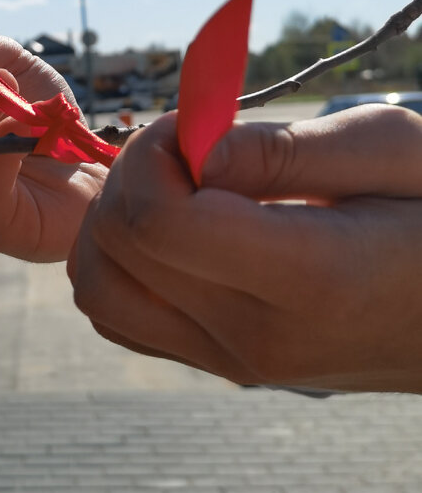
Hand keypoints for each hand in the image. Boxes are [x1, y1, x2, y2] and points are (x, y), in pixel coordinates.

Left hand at [68, 103, 421, 392]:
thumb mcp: (395, 151)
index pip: (155, 220)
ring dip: (113, 222)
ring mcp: (235, 362)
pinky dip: (123, 263)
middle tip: (188, 146)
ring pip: (99, 291)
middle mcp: (256, 335)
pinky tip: (176, 226)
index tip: (193, 125)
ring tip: (178, 185)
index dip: (151, 153)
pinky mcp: (226, 366)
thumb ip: (286, 150)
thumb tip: (193, 152)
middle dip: (129, 176)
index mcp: (307, 277)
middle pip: (114, 250)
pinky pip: (123, 317)